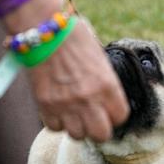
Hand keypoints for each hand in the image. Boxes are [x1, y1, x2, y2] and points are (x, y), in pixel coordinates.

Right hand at [0, 0, 128, 141]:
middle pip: (101, 135)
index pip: (120, 117)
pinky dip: (57, 121)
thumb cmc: (73, 36)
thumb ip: (105, 80)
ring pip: (77, 135)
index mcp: (107, 84)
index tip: (109, 110)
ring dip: (76, 126)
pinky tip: (58, 108)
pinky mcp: (45, 105)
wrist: (42, 28)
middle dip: (98, 128)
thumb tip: (107, 97)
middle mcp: (89, 98)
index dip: (115, 115)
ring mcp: (66, 104)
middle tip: (93, 118)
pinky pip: (55, 127)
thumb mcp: (99, 57)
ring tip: (73, 113)